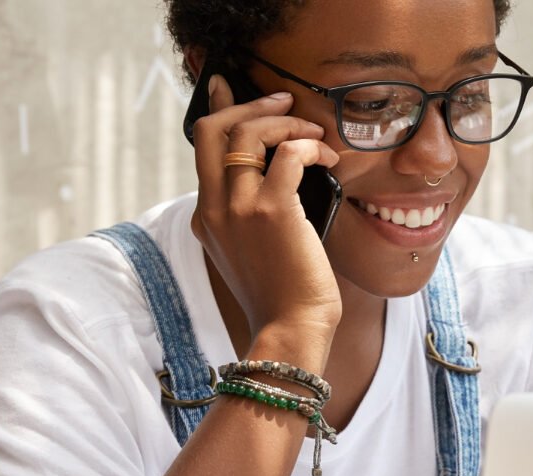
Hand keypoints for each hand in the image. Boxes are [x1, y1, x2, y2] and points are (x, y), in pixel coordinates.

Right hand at [190, 75, 344, 338]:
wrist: (289, 331)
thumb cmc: (283, 298)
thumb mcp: (253, 254)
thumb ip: (252, 218)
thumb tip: (281, 181)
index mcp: (206, 217)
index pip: (204, 149)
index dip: (219, 112)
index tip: (228, 87)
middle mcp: (214, 208)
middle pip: (212, 129)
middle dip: (248, 105)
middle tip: (282, 102)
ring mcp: (238, 208)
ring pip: (247, 133)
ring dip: (287, 122)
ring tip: (315, 133)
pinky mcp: (271, 211)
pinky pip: (287, 154)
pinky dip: (310, 146)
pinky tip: (328, 158)